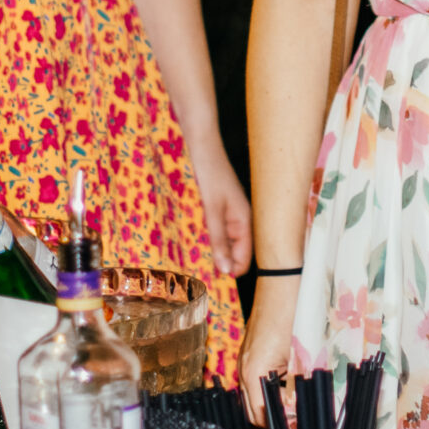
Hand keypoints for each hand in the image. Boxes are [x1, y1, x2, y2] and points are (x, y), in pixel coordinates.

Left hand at [188, 136, 253, 275]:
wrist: (199, 142)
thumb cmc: (209, 172)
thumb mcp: (212, 210)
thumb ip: (219, 240)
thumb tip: (226, 270)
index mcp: (243, 221)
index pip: (243, 259)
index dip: (229, 272)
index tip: (210, 285)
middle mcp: (236, 219)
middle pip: (231, 252)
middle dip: (217, 263)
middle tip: (195, 274)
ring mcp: (224, 212)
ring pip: (219, 241)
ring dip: (207, 250)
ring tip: (188, 260)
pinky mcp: (211, 206)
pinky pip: (209, 229)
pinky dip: (201, 236)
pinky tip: (185, 240)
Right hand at [239, 274, 299, 424]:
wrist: (284, 277)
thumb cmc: (293, 309)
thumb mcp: (301, 353)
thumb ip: (298, 386)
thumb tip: (300, 413)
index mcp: (254, 372)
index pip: (260, 417)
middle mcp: (244, 367)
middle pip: (254, 410)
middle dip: (274, 422)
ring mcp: (247, 358)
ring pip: (256, 395)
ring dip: (273, 405)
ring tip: (295, 412)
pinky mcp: (253, 350)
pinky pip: (259, 379)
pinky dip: (272, 389)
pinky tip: (290, 388)